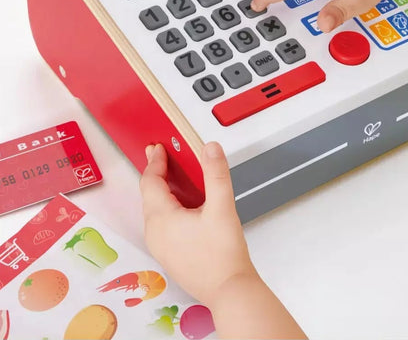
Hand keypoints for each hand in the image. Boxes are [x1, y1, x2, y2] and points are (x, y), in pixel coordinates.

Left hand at [139, 142, 255, 308]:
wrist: (228, 290)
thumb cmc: (224, 254)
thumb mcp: (222, 207)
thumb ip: (216, 174)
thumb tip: (210, 147)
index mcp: (161, 219)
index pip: (151, 182)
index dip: (155, 162)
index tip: (159, 148)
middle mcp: (154, 233)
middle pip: (149, 196)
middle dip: (156, 174)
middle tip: (161, 157)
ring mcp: (160, 246)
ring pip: (154, 211)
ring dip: (162, 191)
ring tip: (174, 178)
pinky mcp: (169, 255)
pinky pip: (161, 224)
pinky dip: (167, 207)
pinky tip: (184, 207)